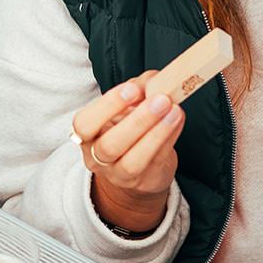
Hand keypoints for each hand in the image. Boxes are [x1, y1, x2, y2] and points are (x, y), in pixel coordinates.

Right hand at [71, 73, 184, 231]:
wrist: (134, 168)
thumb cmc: (125, 129)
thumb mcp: (124, 106)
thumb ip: (136, 88)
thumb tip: (154, 79)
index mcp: (86, 136)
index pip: (85, 124)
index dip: (107, 106)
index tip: (132, 89)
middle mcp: (97, 158)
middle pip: (110, 145)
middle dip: (137, 121)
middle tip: (160, 99)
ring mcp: (120, 175)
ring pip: (134, 160)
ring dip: (157, 133)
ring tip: (174, 110)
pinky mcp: (145, 182)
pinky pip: (157, 161)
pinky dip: (169, 138)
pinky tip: (177, 120)